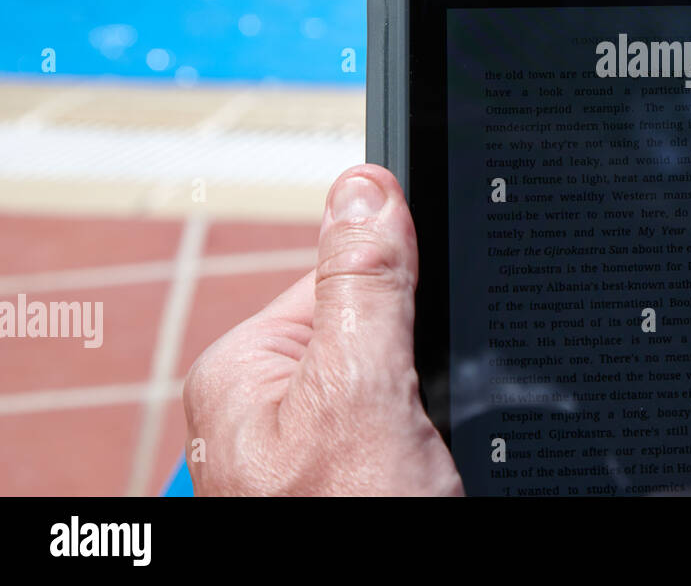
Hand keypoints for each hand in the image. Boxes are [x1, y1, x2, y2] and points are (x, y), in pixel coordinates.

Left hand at [184, 164, 462, 495]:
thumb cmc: (348, 525)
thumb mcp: (362, 391)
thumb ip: (364, 284)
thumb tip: (363, 185)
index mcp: (241, 371)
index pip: (340, 281)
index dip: (399, 301)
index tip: (426, 340)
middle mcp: (261, 410)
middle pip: (376, 337)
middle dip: (418, 369)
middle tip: (420, 425)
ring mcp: (303, 453)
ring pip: (400, 391)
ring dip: (428, 414)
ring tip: (419, 459)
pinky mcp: (347, 480)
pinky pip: (403, 434)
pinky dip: (430, 444)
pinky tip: (425, 473)